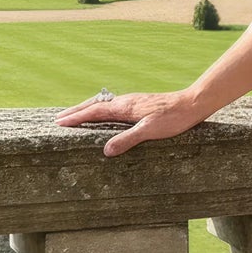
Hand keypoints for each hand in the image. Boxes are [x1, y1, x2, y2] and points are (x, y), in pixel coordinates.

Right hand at [55, 90, 204, 157]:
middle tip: (59, 118)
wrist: (192, 104)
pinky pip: (112, 106)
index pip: (94, 112)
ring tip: (76, 115)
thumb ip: (127, 139)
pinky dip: (100, 110)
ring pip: (103, 104)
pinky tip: (105, 115)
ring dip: (87, 109)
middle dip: (76, 111)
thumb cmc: (173, 118)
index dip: (76, 117)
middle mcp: (125, 102)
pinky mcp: (140, 105)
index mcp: (124, 107)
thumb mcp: (150, 131)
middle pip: (95, 105)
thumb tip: (105, 150)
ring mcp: (132, 102)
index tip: (59, 122)